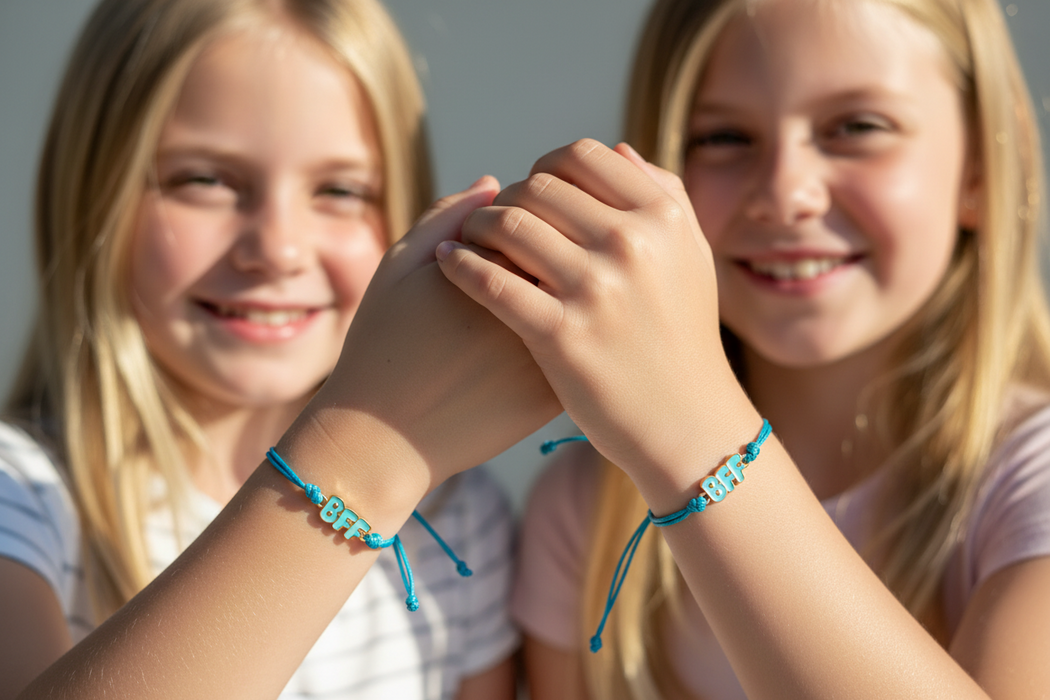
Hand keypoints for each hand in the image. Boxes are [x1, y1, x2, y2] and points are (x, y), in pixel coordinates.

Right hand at [294, 177, 560, 489]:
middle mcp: (534, 304)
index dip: (521, 215)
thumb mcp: (401, 265)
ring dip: (565, 291)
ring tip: (523, 304)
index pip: (540, 211)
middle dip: (553, 249)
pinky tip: (530, 339)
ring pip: (580, 302)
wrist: (384, 438)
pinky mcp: (555, 393)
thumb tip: (496, 184)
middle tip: (519, 265)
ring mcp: (551, 352)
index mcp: (496, 262)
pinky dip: (567, 335)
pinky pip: (580, 348)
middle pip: (571, 253)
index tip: (495, 234)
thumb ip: (449, 215)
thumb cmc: (382, 344)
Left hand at [437, 142, 740, 477]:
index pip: (581, 156)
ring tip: (467, 239)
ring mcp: (595, 289)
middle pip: (538, 187)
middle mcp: (631, 244)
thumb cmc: (684, 337)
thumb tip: (619, 151)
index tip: (531, 190)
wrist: (687, 423)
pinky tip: (449, 263)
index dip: (545, 167)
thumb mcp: (691, 258)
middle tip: (493, 220)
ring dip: (477, 226)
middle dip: (506, 198)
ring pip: (508, 225)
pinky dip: (460, 264)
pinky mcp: (561, 334)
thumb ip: (663, 197)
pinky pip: (491, 281)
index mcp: (662, 217)